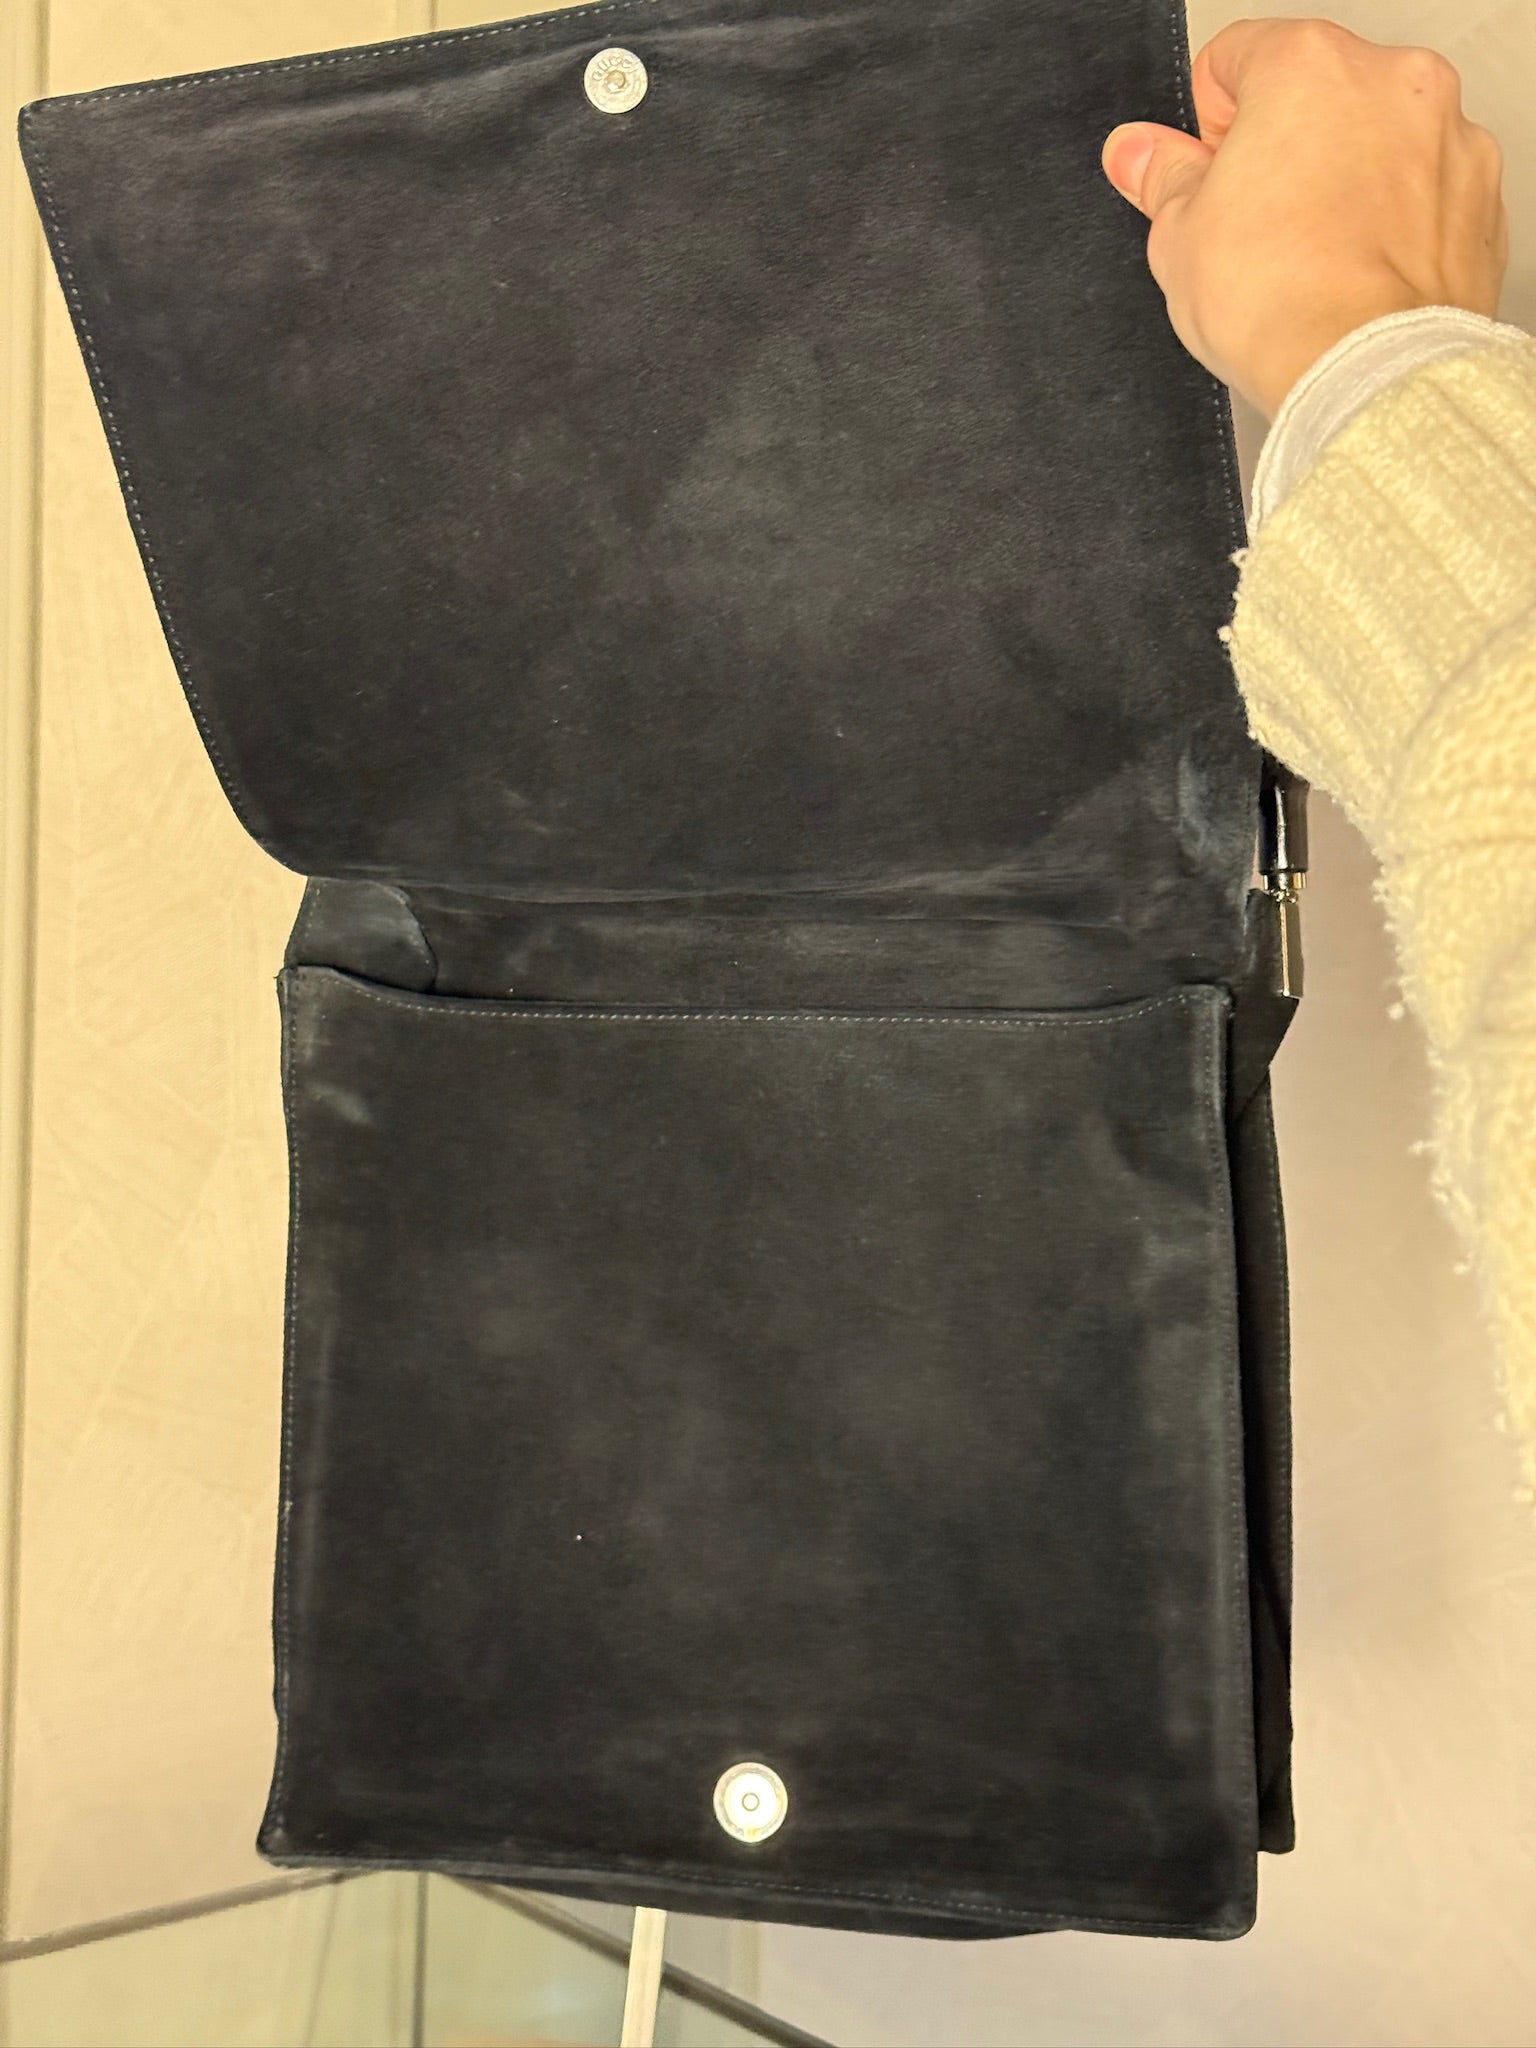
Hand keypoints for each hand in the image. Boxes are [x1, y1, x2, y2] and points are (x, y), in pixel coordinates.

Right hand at [1101, 17, 1509, 419]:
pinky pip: (1423, 190)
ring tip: (1313, 257)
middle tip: (1256, 224)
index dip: (1209, 124)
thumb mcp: (1180, 235)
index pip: (1235, 58)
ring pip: (1376, 139)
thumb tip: (1138, 153)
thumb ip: (1163, 177)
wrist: (1366, 373)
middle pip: (1316, 94)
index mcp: (1307, 65)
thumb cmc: (1280, 302)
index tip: (1210, 175)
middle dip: (1284, 147)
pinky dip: (1393, 219)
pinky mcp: (1481, 196)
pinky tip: (1358, 272)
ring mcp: (1448, 135)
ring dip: (1344, 179)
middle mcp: (1390, 81)